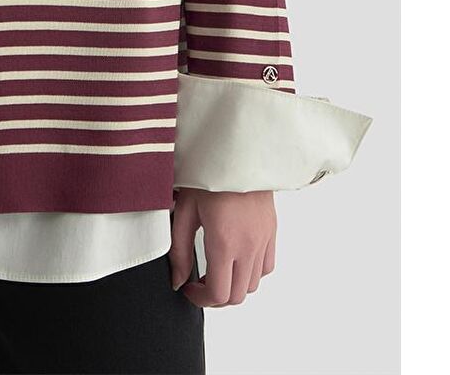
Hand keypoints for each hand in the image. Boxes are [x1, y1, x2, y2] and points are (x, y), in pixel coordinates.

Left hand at [168, 186, 276, 306]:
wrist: (235, 150)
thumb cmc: (206, 174)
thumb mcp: (185, 211)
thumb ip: (180, 250)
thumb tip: (178, 281)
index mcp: (224, 242)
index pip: (218, 294)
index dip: (200, 299)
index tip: (188, 287)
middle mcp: (248, 246)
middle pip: (237, 296)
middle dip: (215, 297)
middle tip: (199, 283)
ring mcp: (263, 239)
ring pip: (253, 285)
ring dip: (234, 286)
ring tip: (216, 270)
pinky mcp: (271, 230)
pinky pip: (266, 266)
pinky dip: (252, 272)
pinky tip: (236, 258)